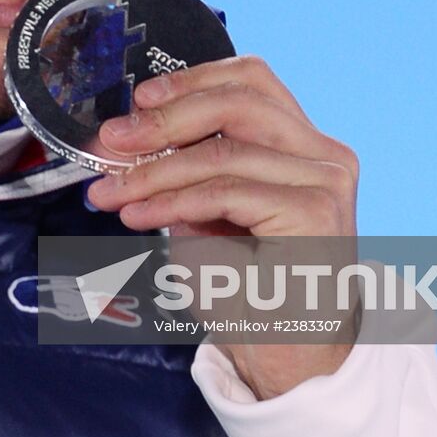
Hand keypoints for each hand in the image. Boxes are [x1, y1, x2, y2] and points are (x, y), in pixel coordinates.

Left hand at [85, 55, 359, 398]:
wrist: (287, 356)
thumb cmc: (247, 286)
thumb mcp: (206, 209)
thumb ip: (183, 166)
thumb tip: (125, 136)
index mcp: (302, 142)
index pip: (250, 79)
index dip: (190, 80)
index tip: (138, 98)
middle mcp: (322, 153)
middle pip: (238, 101)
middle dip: (163, 119)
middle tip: (112, 141)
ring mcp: (324, 180)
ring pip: (223, 151)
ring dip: (154, 171)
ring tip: (111, 191)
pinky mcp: (314, 213)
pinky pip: (226, 191)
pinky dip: (171, 200)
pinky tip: (139, 214)